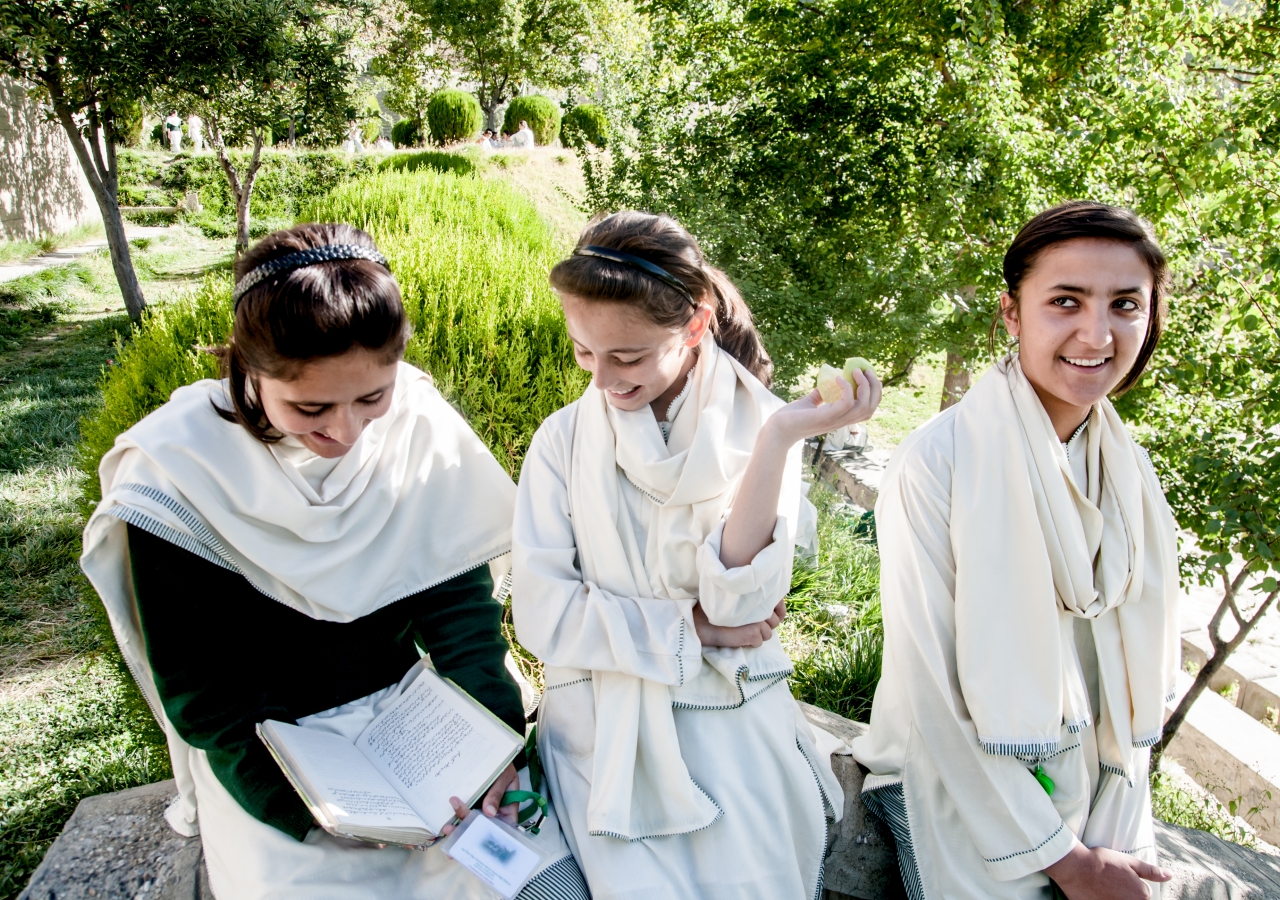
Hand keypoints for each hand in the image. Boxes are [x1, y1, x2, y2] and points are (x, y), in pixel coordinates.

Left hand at [439, 762, 520, 834]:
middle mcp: (494, 815)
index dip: (494, 836)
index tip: (482, 838)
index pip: (504, 828)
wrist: (492, 756)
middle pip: (484, 829)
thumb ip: (497, 793)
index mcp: (507, 811)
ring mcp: (481, 811)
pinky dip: (456, 818)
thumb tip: (490, 813)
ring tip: (448, 829)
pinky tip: (447, 822)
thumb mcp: (504, 777)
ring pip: (472, 824)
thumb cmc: (504, 767)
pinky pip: (464, 814)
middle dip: (470, 833)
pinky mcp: (470, 805)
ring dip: (460, 829)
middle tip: (458, 834)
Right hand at [692, 600, 785, 647]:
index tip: (768, 615)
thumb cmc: (716, 612)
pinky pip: (759, 642)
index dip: (778, 612)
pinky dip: (750, 642)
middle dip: (765, 625)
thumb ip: (752, 604)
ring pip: (767, 634)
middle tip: (750, 624)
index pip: (779, 607)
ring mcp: (758, 621)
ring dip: (757, 635)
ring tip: (742, 630)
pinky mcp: (754, 633)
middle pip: (774, 622)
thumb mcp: (737, 604)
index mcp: (756, 597)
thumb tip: (769, 613)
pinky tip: (739, 637)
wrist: (701, 622)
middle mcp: (760, 608)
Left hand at [768, 367, 882, 445]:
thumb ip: (821, 394)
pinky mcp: (826, 417)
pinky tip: (837, 378)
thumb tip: (826, 381)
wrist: (777, 429)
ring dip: (864, 386)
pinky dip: (846, 388)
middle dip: (874, 387)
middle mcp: (841, 421)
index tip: (869, 376)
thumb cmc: (792, 417)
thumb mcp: (811, 402)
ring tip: (854, 371)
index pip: (868, 410)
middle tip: (866, 371)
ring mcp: (835, 420)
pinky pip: (846, 403)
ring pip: (863, 406)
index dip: (875, 393)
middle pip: (871, 408)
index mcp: (841, 418)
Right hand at [1044, 841, 1171, 899]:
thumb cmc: (1102, 862)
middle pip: (1132, 899)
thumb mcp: (1129, 862)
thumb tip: (1170, 875)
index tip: (1119, 876)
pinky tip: (1097, 892)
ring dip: (1114, 895)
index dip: (1132, 882)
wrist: (1076, 867)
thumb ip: (1151, 871)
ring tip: (1103, 887)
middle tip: (1110, 881)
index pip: (1144, 893)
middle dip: (1124, 892)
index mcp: (1142, 894)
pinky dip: (1104, 898)